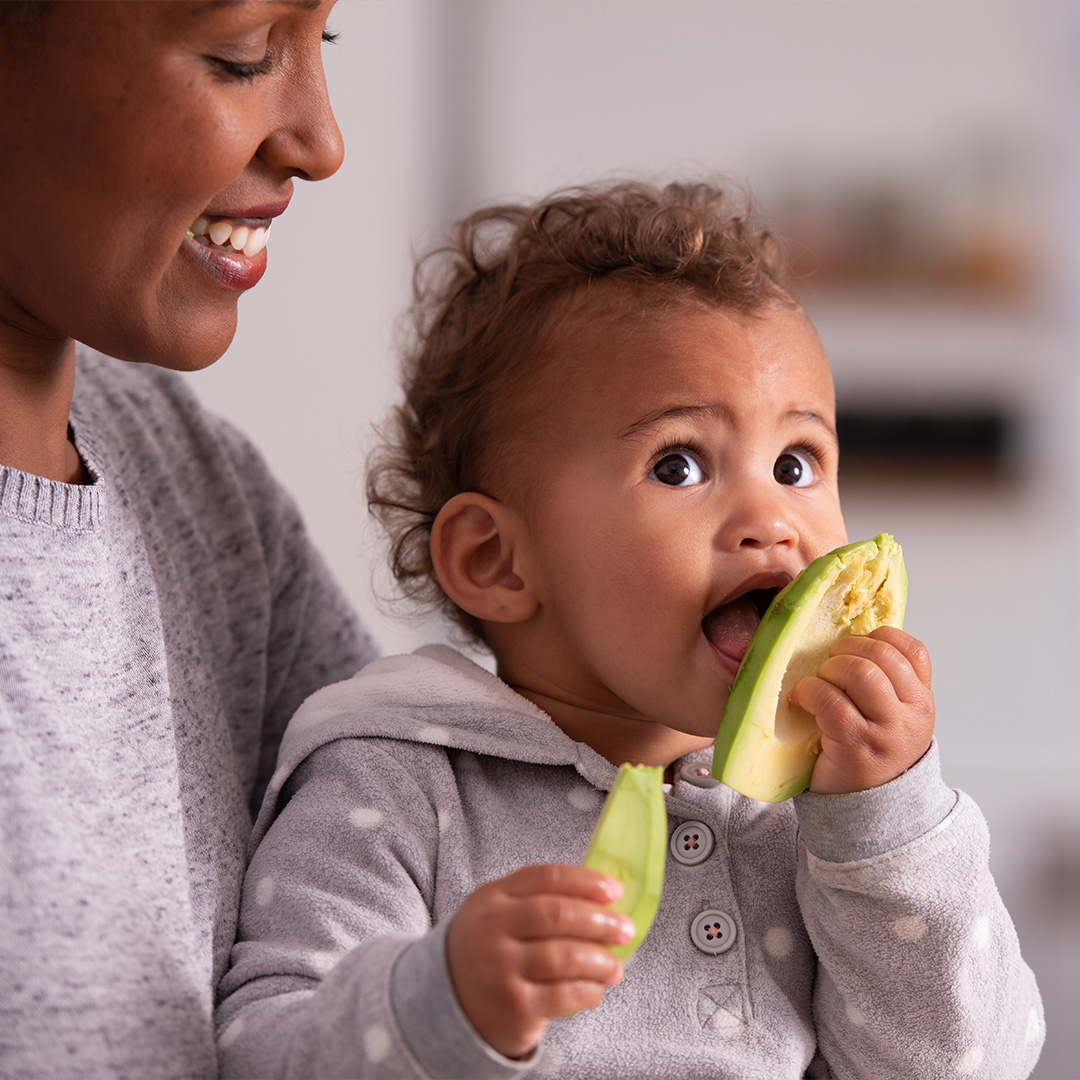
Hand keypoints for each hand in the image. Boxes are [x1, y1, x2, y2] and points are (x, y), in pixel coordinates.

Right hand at [445, 864, 632, 1059]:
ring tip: (615, 966)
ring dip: (600, 960)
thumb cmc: (487, 948)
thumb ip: (538, 899)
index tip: (615, 890)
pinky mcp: (514, 1008)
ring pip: (565, 957)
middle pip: (557, 915)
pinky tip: (596, 988)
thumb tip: (602, 898)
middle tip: (625, 929)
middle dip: (600, 920)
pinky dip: (589, 990)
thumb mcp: (498, 911)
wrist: (446, 1001)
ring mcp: (502, 969)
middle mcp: (494, 930)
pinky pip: (564, 996)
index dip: (585, 881)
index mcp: (494, 897)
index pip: (546, 877)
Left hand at [789, 625, 933, 794]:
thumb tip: (847, 638)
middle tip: (828, 666)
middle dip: (845, 650)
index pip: (913, 650)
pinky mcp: (855, 747)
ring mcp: (885, 733)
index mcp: (921, 701)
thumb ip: (884, 683)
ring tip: (818, 684)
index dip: (878, 637)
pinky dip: (809, 692)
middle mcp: (910, 715)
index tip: (854, 648)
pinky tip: (801, 700)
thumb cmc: (870, 754)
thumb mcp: (891, 717)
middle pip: (881, 655)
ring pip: (859, 674)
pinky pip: (831, 702)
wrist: (869, 812)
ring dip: (828, 670)